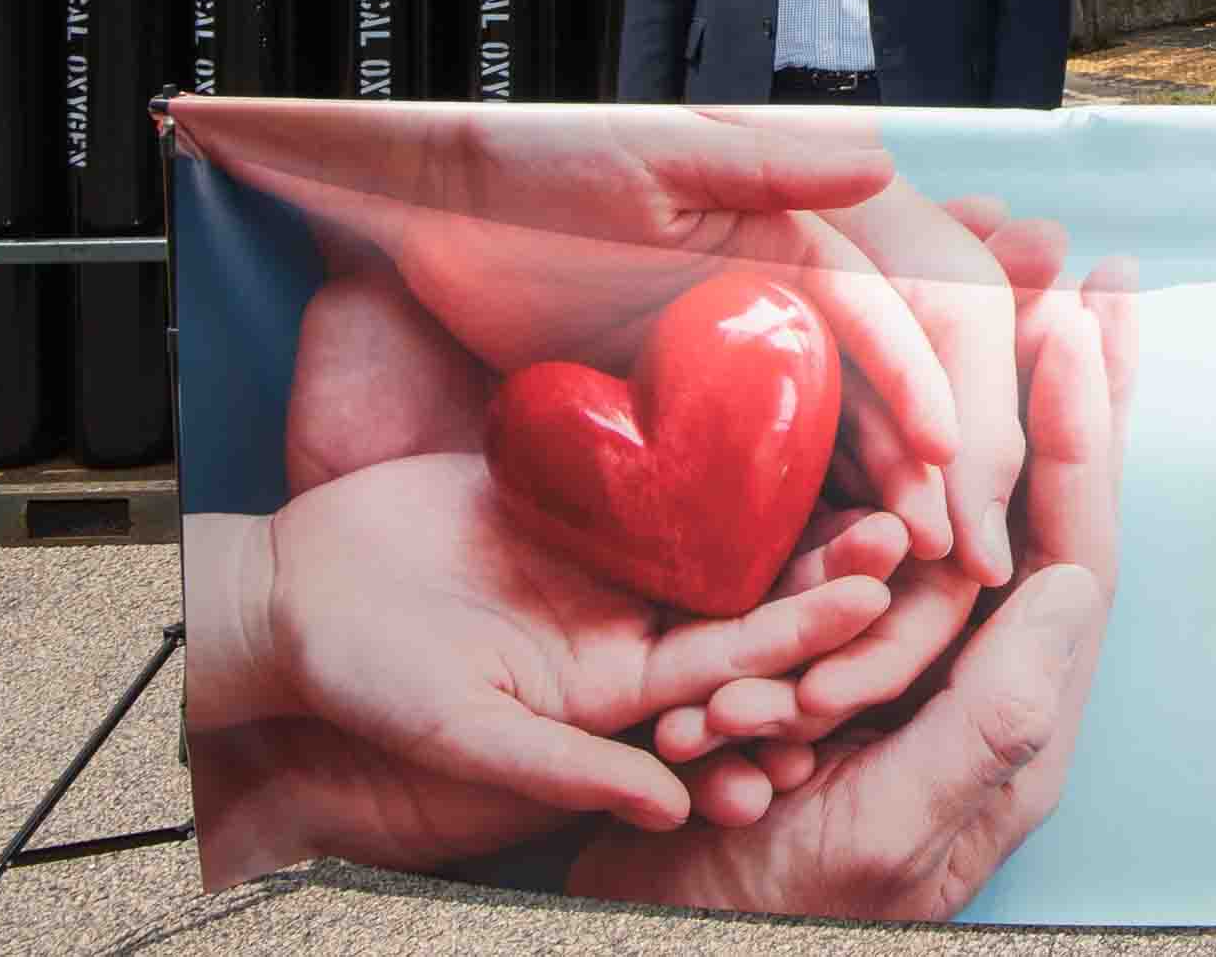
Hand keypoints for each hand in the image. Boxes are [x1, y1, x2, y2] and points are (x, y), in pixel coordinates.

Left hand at [182, 99, 965, 552]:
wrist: (428, 203)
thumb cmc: (539, 157)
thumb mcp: (651, 149)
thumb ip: (763, 160)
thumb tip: (878, 163)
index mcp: (794, 249)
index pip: (890, 321)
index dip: (926, 389)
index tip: (953, 461)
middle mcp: (780, 322)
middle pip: (882, 408)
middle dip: (927, 479)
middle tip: (955, 560)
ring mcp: (731, 385)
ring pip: (829, 465)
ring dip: (869, 527)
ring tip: (893, 591)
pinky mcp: (676, 435)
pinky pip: (747, 502)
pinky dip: (784, 552)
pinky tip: (801, 610)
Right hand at [182, 460, 895, 864]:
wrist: (306, 593)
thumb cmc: (370, 676)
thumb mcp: (462, 732)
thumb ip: (564, 767)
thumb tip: (665, 810)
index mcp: (624, 689)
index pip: (732, 667)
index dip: (800, 641)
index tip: (873, 609)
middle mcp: (639, 621)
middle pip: (750, 593)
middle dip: (828, 571)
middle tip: (910, 531)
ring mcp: (620, 552)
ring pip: (728, 526)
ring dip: (798, 507)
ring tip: (874, 470)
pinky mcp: (593, 488)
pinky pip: (670, 463)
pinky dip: (725, 444)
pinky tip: (786, 406)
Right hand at [568, 259, 1134, 920]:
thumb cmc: (769, 931)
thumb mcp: (883, 836)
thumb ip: (990, 722)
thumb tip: (1067, 588)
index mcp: (1006, 730)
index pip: (1068, 548)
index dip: (1082, 430)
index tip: (1081, 321)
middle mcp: (970, 694)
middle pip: (1039, 511)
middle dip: (1067, 395)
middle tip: (1088, 282)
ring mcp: (903, 683)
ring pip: (965, 515)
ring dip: (995, 414)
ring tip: (1025, 311)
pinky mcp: (834, 678)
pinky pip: (874, 558)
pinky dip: (897, 466)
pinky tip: (902, 395)